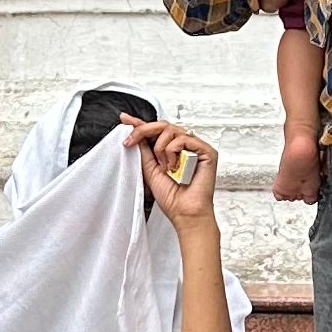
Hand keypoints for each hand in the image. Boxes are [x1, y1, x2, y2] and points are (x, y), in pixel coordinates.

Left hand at [124, 115, 219, 232]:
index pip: (156, 131)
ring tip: (165, 167)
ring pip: (171, 130)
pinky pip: (184, 138)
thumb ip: (144, 149)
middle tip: (131, 140)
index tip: (125, 119)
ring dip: (161, 148)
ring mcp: (196, 148)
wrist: (184, 212)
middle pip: (163, 125)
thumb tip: (135, 131)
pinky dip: (174, 152)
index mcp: (172, 151)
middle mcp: (185, 147)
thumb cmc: (172, 197)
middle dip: (144, 130)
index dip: (140, 124)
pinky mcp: (206, 151)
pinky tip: (175, 167)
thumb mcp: (150, 168)